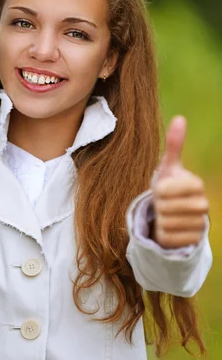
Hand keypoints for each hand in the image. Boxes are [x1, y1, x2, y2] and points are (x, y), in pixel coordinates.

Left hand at [151, 116, 208, 248]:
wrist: (173, 214)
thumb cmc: (169, 186)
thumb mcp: (168, 167)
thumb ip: (174, 144)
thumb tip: (180, 118)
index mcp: (197, 184)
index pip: (166, 189)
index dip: (158, 190)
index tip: (161, 189)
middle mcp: (203, 205)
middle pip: (164, 207)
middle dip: (157, 205)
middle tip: (163, 203)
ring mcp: (200, 224)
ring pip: (165, 223)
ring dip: (159, 219)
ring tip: (166, 215)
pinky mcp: (193, 241)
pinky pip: (167, 237)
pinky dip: (162, 234)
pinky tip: (169, 228)